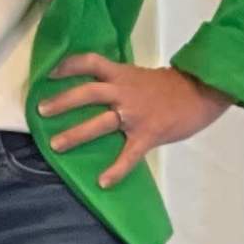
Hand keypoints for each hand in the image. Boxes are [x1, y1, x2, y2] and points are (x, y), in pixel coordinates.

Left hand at [40, 56, 226, 187]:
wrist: (202, 91)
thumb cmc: (171, 86)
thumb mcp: (140, 76)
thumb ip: (119, 83)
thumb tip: (96, 90)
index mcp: (122, 75)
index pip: (91, 62)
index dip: (68, 66)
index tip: (50, 74)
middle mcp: (124, 92)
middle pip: (87, 93)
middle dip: (62, 102)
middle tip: (41, 111)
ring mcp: (135, 114)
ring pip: (100, 123)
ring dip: (75, 134)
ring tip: (55, 145)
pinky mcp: (148, 134)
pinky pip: (129, 154)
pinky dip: (115, 169)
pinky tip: (103, 181)